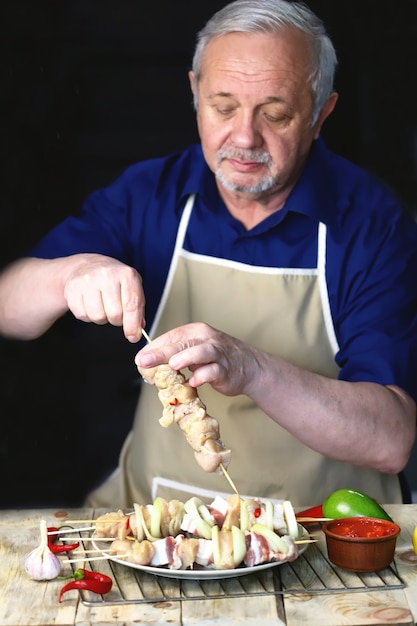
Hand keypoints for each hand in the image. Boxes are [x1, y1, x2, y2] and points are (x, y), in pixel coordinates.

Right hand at [63, 254, 144, 341]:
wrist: (87, 266)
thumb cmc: (114, 280)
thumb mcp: (131, 287)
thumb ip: (137, 308)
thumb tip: (137, 331)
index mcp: (126, 274)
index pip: (132, 305)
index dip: (132, 325)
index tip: (133, 337)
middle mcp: (107, 274)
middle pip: (114, 314)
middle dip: (116, 320)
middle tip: (115, 312)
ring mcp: (87, 280)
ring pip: (97, 317)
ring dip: (102, 318)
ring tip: (102, 305)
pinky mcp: (72, 288)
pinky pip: (82, 315)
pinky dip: (87, 315)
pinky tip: (89, 303)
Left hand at [136, 322, 259, 395]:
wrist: (249, 366)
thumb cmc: (217, 359)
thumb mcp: (194, 352)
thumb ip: (174, 355)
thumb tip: (146, 363)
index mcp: (196, 332)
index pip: (172, 336)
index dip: (154, 347)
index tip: (139, 359)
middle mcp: (206, 339)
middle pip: (182, 343)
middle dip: (161, 353)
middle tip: (144, 361)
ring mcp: (218, 353)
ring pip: (202, 352)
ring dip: (187, 357)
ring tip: (173, 364)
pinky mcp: (226, 369)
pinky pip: (214, 371)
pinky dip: (204, 375)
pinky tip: (194, 382)